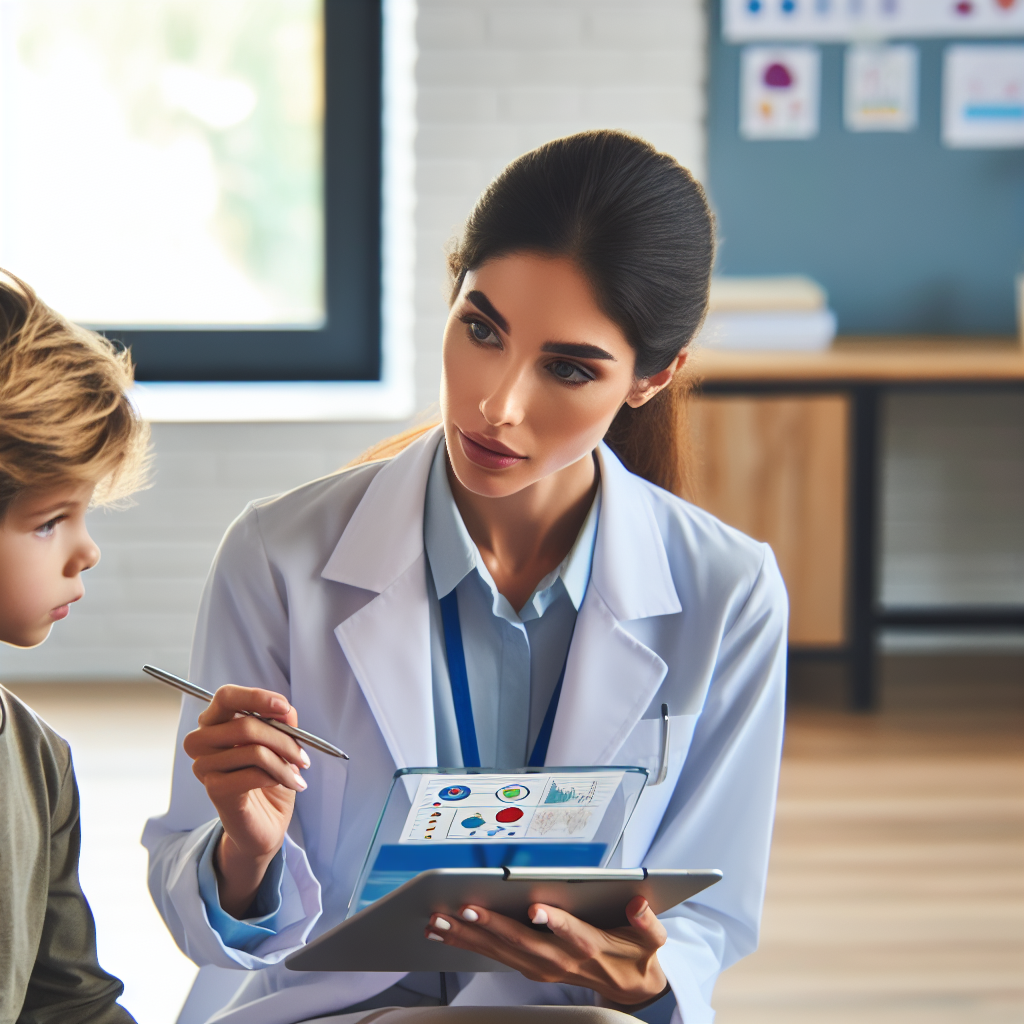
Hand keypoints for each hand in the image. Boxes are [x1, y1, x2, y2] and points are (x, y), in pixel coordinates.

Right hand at [183, 685, 308, 916]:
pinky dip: (277, 777)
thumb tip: (285, 709)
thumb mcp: (281, 744)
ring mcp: (204, 766)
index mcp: (215, 723)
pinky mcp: (214, 789)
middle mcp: (202, 742)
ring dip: (285, 763)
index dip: (256, 697)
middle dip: (283, 739)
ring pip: (253, 750)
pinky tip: (288, 784)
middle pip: (244, 725)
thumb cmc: (269, 778)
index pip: (226, 696)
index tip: (285, 707)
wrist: (265, 824)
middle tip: (303, 756)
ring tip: (298, 774)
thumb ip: (281, 722)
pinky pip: (252, 774)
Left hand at [425, 895, 667, 1007]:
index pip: (572, 935)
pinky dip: (470, 945)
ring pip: (503, 953)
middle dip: (494, 927)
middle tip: (465, 909)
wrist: (632, 988)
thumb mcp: (653, 938)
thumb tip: (638, 903)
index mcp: (592, 947)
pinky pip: (497, 957)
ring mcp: (543, 967)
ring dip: (470, 938)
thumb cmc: (638, 953)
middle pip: (525, 944)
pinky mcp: (531, 968)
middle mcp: (563, 960)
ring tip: (440, 921)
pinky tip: (445, 932)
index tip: (535, 909)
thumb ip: (647, 921)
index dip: (556, 923)